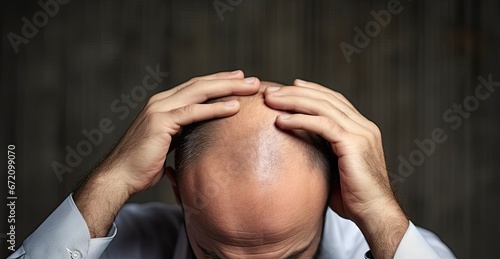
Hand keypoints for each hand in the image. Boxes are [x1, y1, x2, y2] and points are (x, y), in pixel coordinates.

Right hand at [104, 71, 259, 194]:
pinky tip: (234, 107)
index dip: (219, 82)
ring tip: (250, 87)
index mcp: (162, 104)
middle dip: (228, 80)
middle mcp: (161, 101)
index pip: (196, 87)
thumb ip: (181, 133)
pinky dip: (215, 108)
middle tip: (252, 80)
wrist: (119, 176)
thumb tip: (198, 135)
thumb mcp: (166, 143)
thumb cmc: (142, 165)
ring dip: (227, 88)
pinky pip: (193, 112)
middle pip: (201, 84)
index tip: (240, 81)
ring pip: (199, 92)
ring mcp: (159, 109)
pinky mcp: (161, 122)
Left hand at [264, 79, 407, 258]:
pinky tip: (281, 121)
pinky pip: (323, 125)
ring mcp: (361, 133)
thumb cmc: (352, 197)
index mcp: (361, 129)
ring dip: (294, 101)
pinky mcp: (354, 144)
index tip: (289, 86)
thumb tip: (298, 146)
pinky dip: (300, 120)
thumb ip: (323, 151)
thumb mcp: (335, 167)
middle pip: (326, 99)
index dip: (311, 91)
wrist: (374, 214)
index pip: (334, 100)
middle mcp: (363, 126)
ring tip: (270, 100)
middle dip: (296, 92)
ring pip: (323, 107)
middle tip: (271, 90)